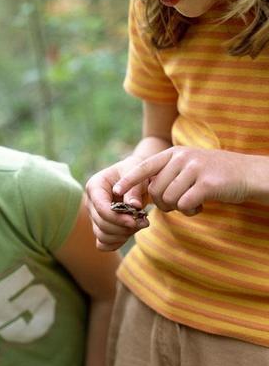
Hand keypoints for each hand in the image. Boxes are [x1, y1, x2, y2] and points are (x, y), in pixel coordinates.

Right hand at [85, 156, 149, 250]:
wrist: (137, 177)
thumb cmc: (136, 172)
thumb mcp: (137, 175)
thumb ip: (134, 191)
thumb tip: (134, 206)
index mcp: (94, 186)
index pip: (100, 208)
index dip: (117, 218)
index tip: (134, 220)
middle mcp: (90, 202)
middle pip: (101, 224)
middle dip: (123, 227)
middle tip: (144, 222)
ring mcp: (93, 216)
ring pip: (102, 235)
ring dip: (122, 235)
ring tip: (139, 225)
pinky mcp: (99, 226)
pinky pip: (102, 243)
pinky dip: (116, 243)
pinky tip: (129, 233)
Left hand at [113, 147, 250, 215]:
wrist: (249, 174)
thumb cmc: (214, 174)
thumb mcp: (189, 166)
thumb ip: (168, 173)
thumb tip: (145, 190)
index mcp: (174, 153)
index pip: (144, 166)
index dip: (129, 180)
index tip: (115, 191)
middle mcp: (182, 157)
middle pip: (155, 190)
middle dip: (162, 204)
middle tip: (177, 205)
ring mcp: (195, 169)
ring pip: (169, 199)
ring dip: (177, 208)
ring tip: (191, 204)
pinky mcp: (207, 183)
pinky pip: (185, 204)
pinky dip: (189, 212)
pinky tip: (199, 208)